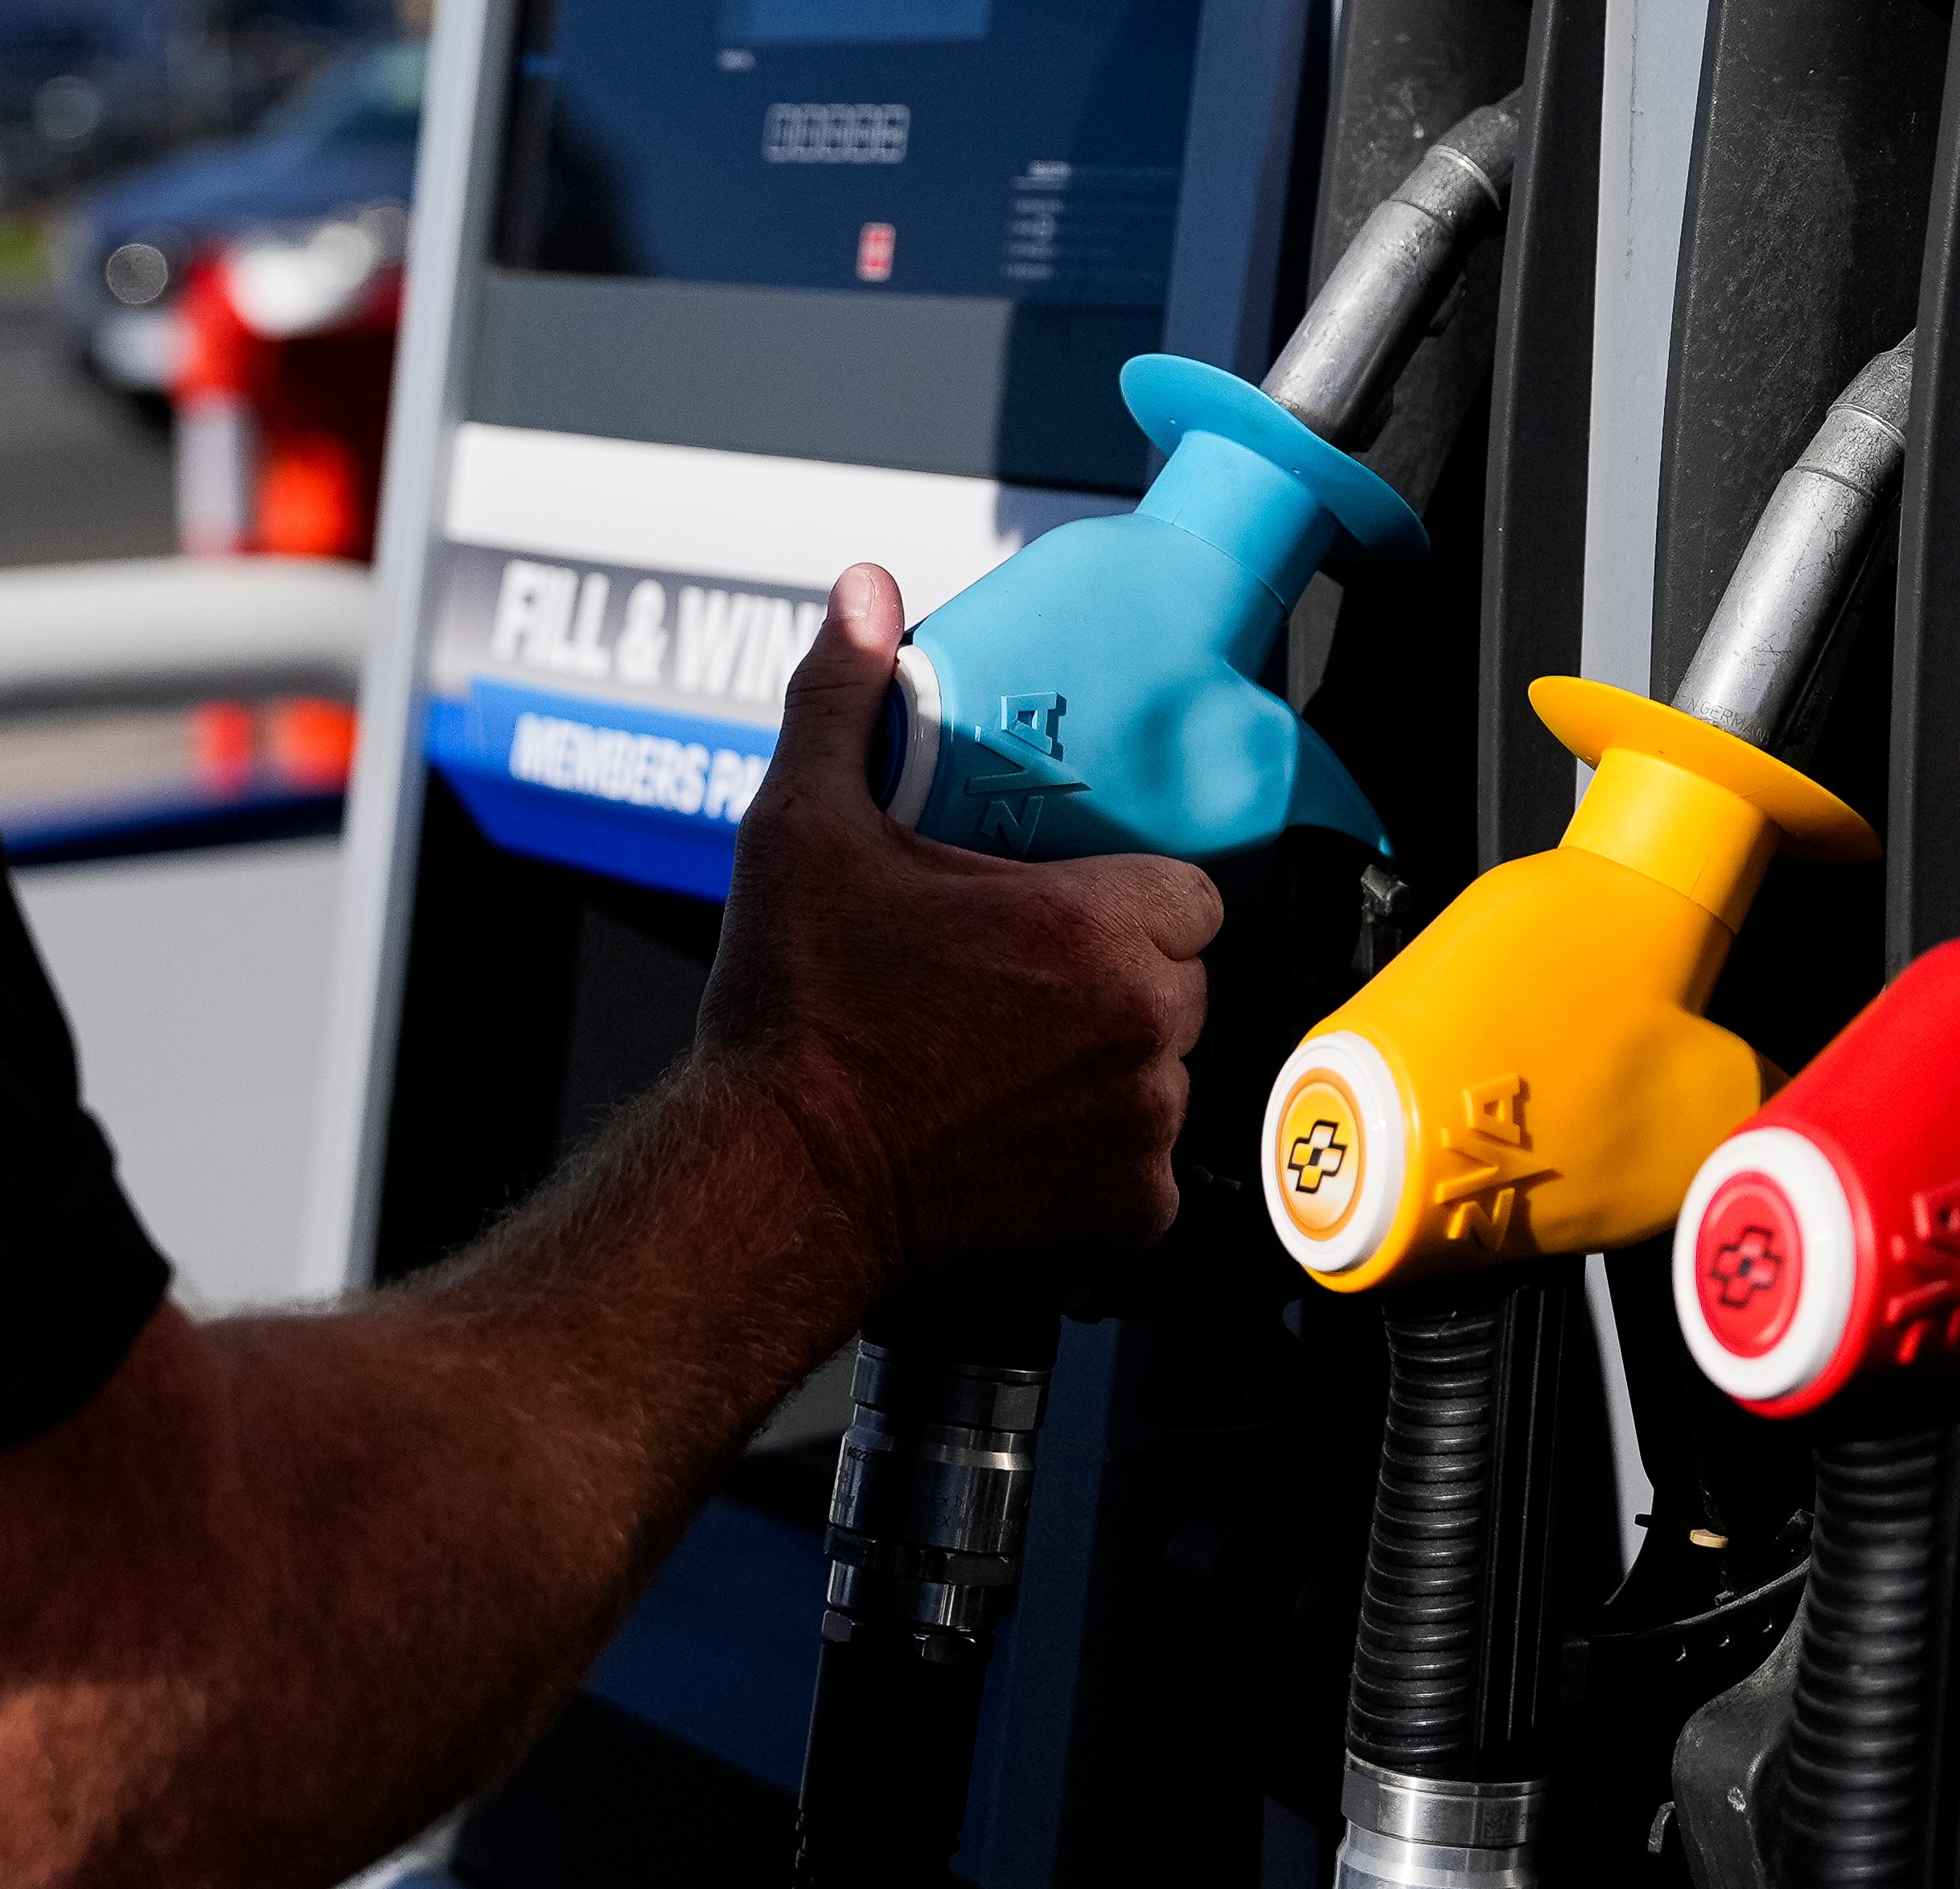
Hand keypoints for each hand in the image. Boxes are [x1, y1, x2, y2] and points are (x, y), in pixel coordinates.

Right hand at [696, 563, 1222, 1295]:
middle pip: (1180, 985)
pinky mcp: (1130, 1220)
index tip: (1060, 922)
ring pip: (1164, 1079)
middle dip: (1113, 986)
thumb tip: (866, 597)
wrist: (771, 1191)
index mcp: (1096, 927)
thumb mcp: (803, 834)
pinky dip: (1095, 1169)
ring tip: (1001, 1076)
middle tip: (1011, 999)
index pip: (1188, 894)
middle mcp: (1142, 1029)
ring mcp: (1142, 1131)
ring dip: (1106, 1074)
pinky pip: (1146, 1177)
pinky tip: (1012, 1150)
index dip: (1125, 904)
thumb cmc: (794, 1027)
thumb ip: (846, 702)